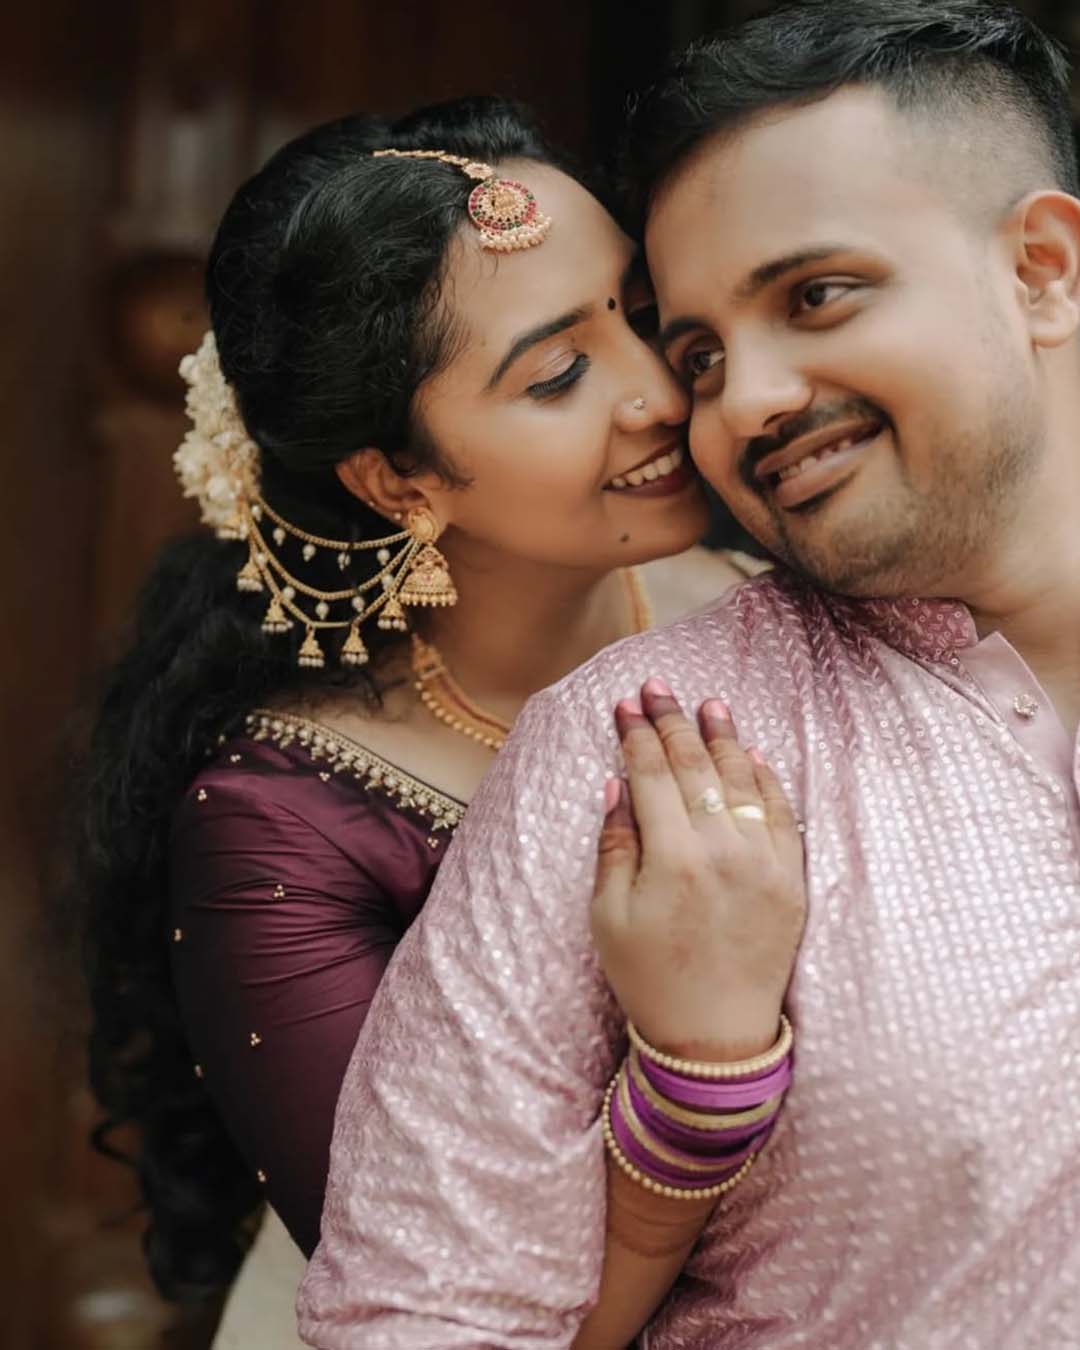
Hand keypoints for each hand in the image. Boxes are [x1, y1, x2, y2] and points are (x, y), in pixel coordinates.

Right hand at [591, 678, 805, 1062]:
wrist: (714, 1037)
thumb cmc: (649, 977)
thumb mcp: (608, 916)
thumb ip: (615, 845)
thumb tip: (617, 784)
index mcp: (673, 859)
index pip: (653, 775)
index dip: (637, 735)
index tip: (626, 704)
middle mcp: (724, 851)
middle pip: (696, 767)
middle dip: (673, 721)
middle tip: (659, 686)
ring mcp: (765, 863)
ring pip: (744, 781)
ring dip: (723, 738)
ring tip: (710, 703)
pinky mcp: (792, 879)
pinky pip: (783, 813)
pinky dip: (767, 779)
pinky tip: (752, 753)